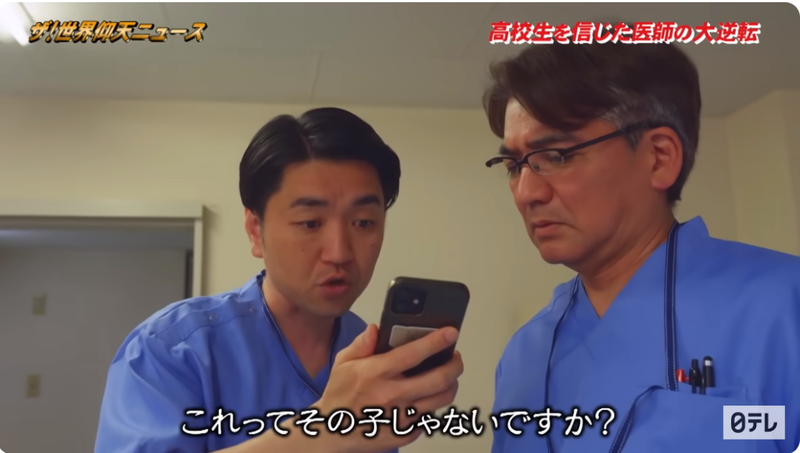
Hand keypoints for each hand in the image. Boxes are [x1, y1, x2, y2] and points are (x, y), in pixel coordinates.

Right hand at [315, 323, 462, 452]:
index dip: (436, 341)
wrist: (332, 432)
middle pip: (438, 379)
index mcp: (376, 373)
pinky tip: (426, 396)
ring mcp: (400, 416)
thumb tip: (376, 329)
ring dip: (451, 384)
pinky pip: (429, 417)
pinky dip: (431, 404)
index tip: (450, 332)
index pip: (414, 353)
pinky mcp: (405, 433)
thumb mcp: (344, 363)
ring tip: (448, 376)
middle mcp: (391, 395)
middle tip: (455, 357)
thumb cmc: (339, 395)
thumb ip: (362, 344)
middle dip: (454, 365)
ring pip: (441, 399)